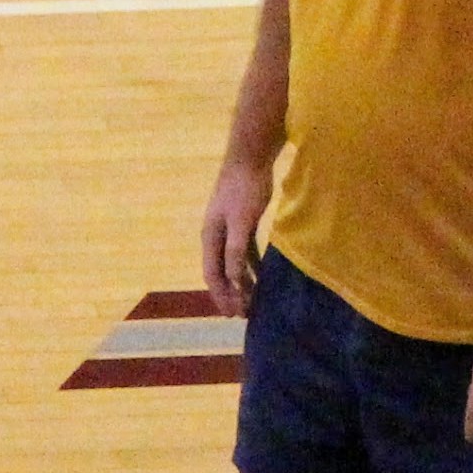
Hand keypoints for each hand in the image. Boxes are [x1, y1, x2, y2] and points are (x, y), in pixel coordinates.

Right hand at [200, 162, 265, 316]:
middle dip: (230, 294)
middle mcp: (215, 236)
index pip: (213, 275)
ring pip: (232, 263)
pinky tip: (262, 275)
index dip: (222, 296)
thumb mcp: (241, 221)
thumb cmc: (245, 189)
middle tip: (242, 314)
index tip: (233, 314)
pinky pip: (245, 251)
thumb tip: (232, 279)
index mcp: (210, 237)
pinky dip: (251, 266)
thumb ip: (235, 250)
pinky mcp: (242, 222)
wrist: (250, 158)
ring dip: (241, 282)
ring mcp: (228, 229)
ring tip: (252, 300)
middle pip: (220, 272)